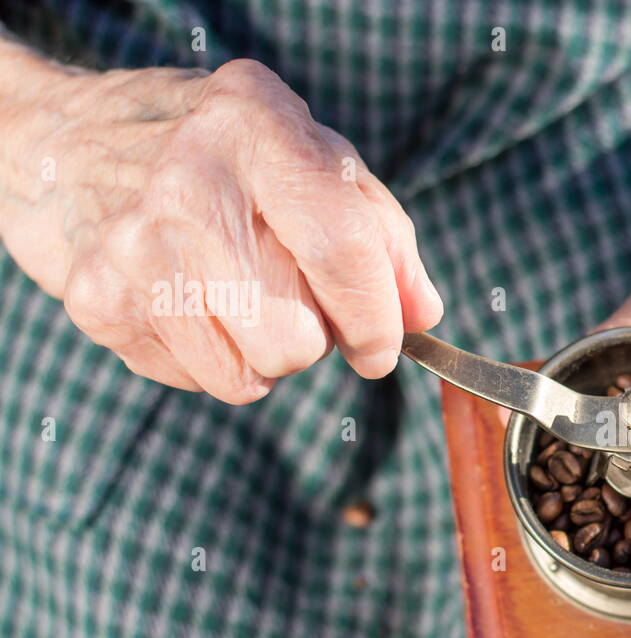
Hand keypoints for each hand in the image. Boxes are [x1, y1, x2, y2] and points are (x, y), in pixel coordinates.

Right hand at [0, 56, 440, 401]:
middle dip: (313, 338)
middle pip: (296, 339)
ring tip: (237, 292)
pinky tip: (190, 299)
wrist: (74, 146)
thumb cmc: (226, 159)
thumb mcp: (317, 162)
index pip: (342, 251)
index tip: (381, 348)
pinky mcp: (96, 302)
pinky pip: (198, 381)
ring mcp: (133, 246)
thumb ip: (384, 240)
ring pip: (248, 376)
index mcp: (258, 128)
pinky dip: (211, 357)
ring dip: (262, 353)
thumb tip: (420, 317)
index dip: (375, 320)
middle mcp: (188, 182)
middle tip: (289, 295)